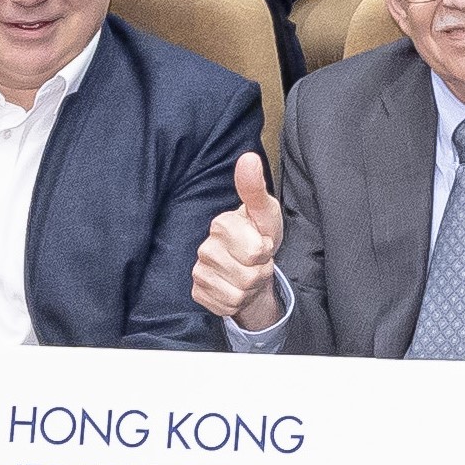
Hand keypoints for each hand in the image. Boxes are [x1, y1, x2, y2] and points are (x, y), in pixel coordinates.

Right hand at [189, 149, 290, 328]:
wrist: (254, 268)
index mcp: (221, 224)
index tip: (263, 243)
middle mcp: (204, 247)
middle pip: (248, 276)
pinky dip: (238, 302)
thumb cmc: (260, 236)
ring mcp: (199, 271)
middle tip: (257, 262)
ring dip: (251, 288)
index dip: (266, 251)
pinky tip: (236, 288)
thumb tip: (248, 158)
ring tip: (249, 274)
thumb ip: (255, 189)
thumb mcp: (266, 213)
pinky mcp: (198, 293)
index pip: (255, 251)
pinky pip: (225, 306)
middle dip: (261, 272)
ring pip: (238, 293)